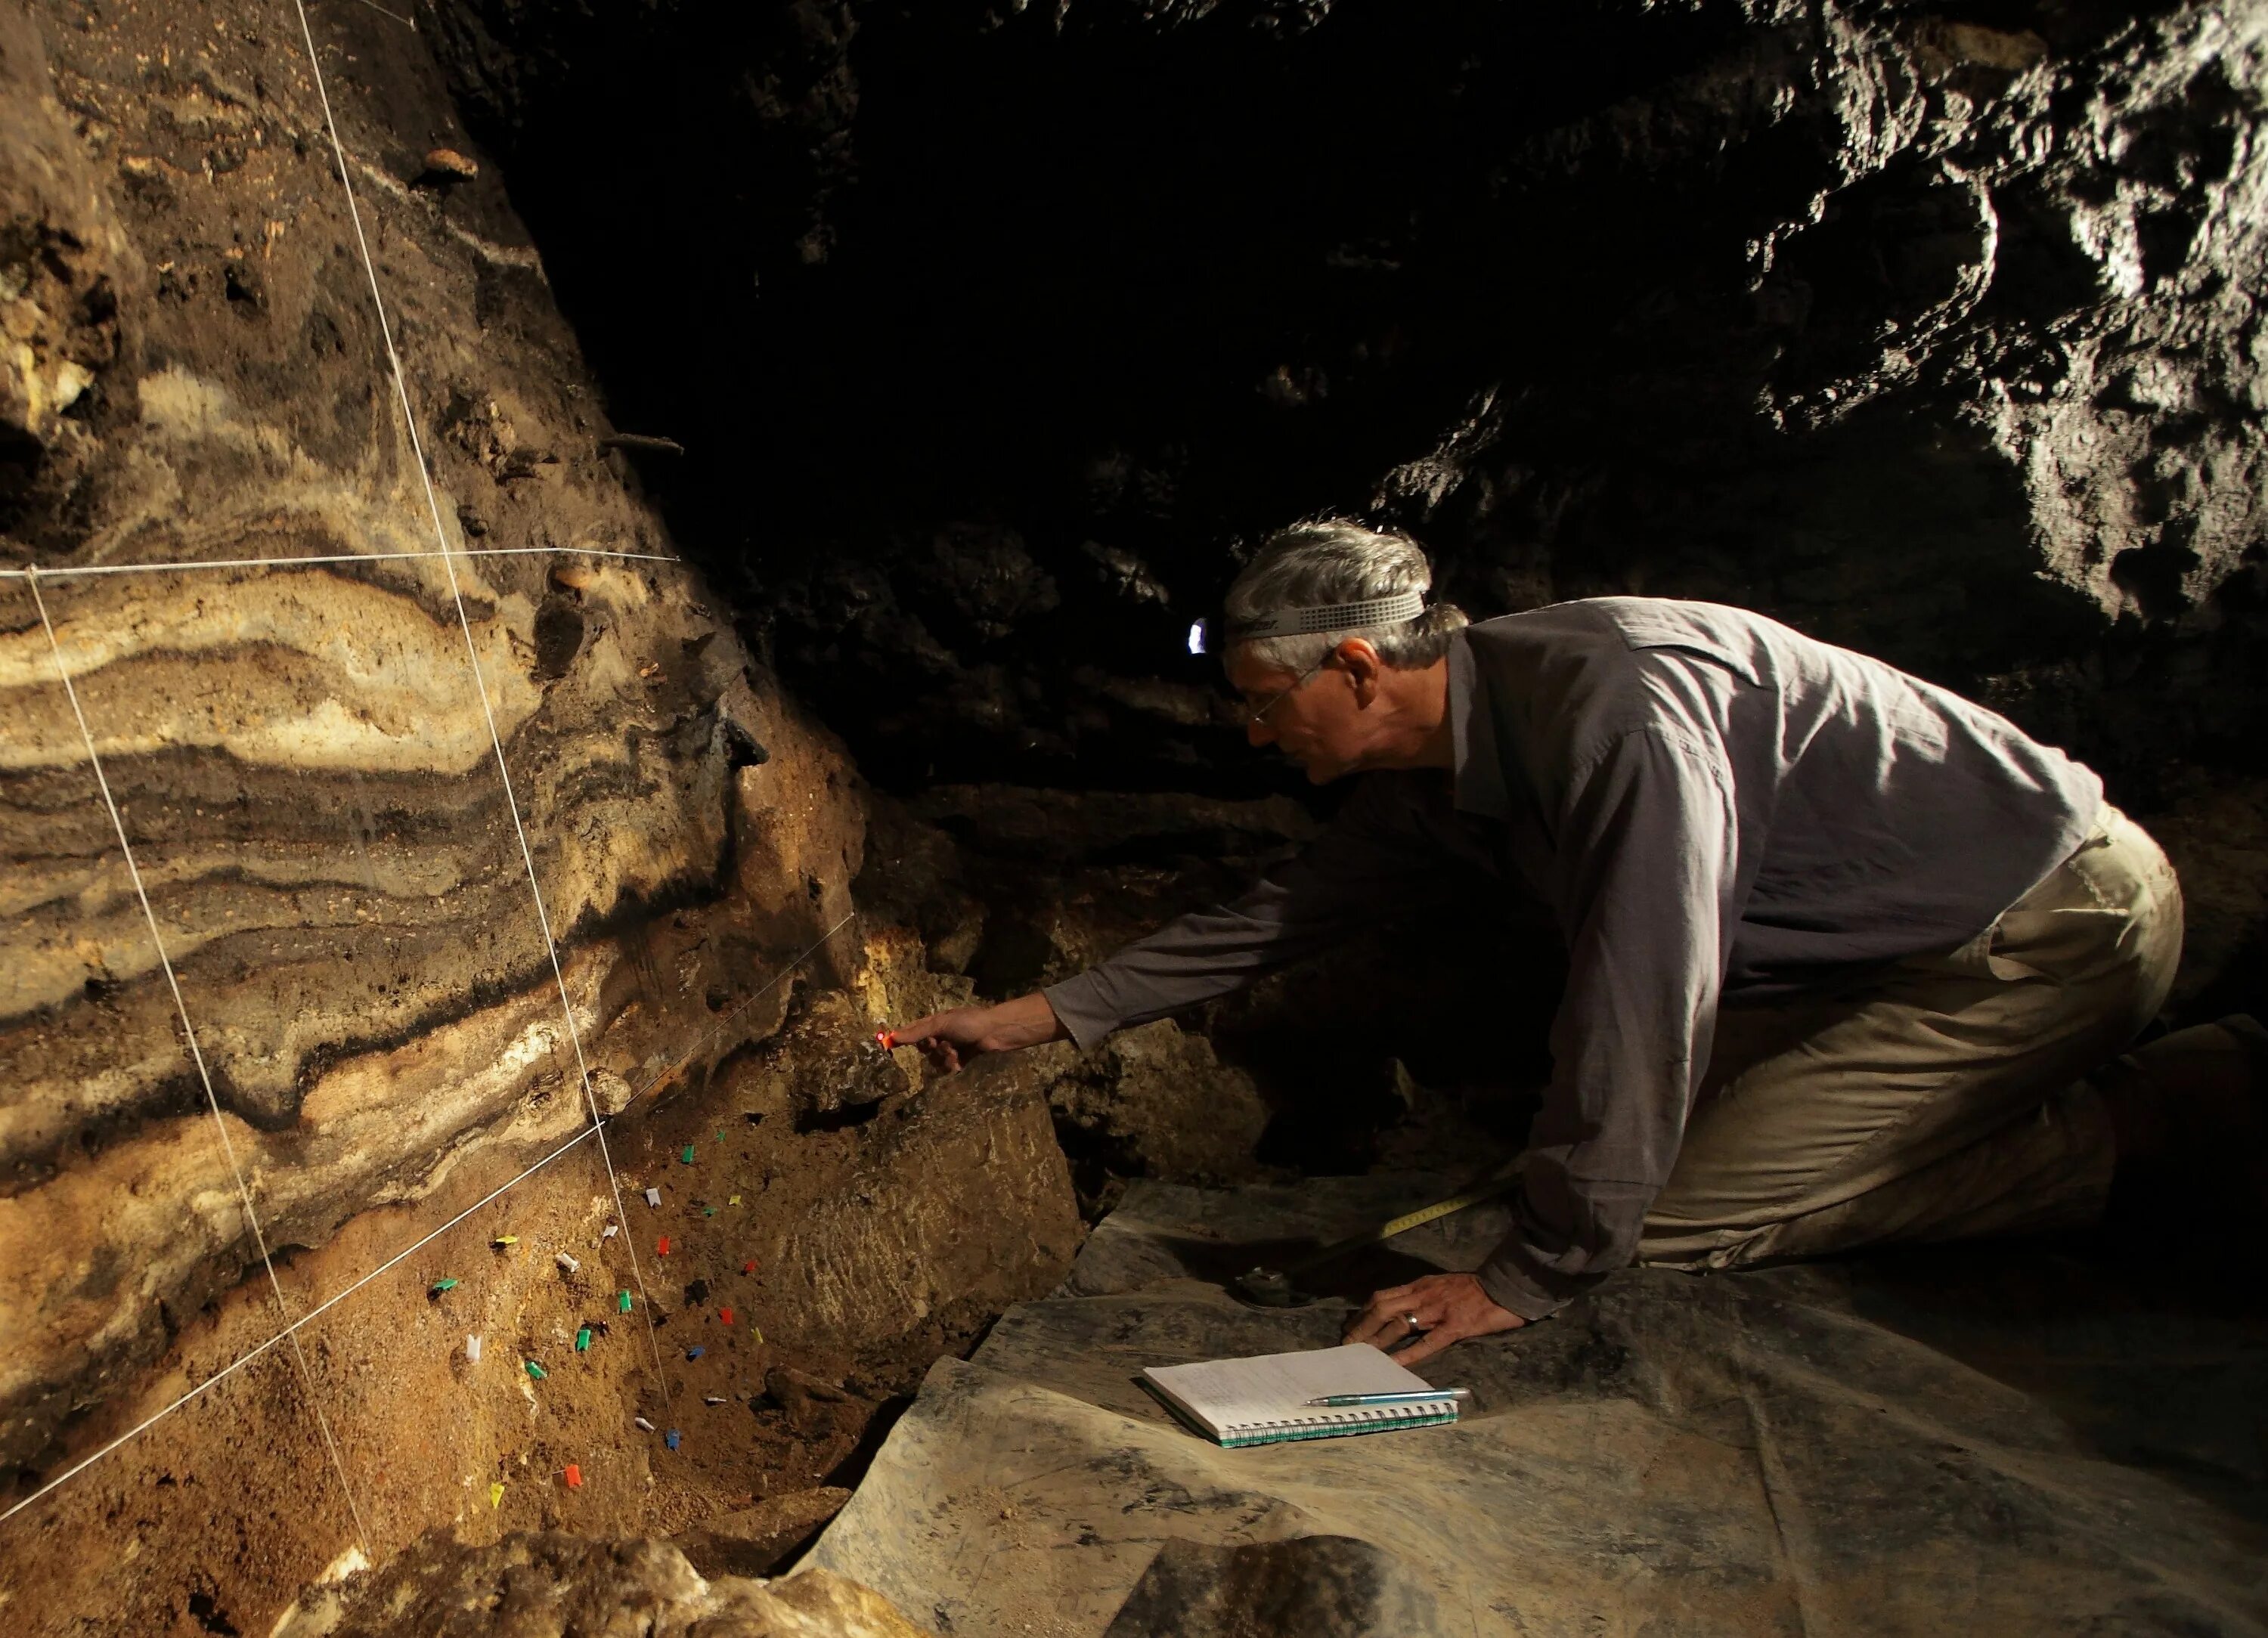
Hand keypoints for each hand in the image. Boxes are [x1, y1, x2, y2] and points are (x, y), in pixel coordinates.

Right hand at [888, 991, 1066, 1072]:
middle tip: (941, 1044)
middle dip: (932, 1049)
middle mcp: (941, 1035)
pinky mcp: (961, 1059)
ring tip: (955, 1052)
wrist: (995, 1032)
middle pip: (924, 1049)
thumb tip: (893, 1036)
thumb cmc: (968, 1023)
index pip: (912, 1031)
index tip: (888, 1046)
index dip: (902, 1038)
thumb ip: (917, 1032)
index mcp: (935, 1023)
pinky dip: (953, 1065)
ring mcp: (951, 1047)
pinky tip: (960, 1061)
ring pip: (936, 1061)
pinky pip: (948, 1068)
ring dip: (944, 1058)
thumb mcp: (941, 1024)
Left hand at [1343, 1271, 1523, 1366]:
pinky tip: (1395, 1365)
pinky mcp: (1455, 1327)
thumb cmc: (1476, 1288)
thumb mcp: (1443, 1285)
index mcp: (1420, 1285)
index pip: (1382, 1297)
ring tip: (1362, 1355)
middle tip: (1347, 1344)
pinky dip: (1408, 1354)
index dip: (1362, 1312)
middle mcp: (1423, 1295)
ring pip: (1399, 1323)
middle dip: (1361, 1327)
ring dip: (1377, 1340)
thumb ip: (1423, 1296)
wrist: (1506, 1285)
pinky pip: (1427, 1342)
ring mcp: (1438, 1311)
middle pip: (1382, 1308)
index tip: (1350, 1327)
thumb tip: (1403, 1309)